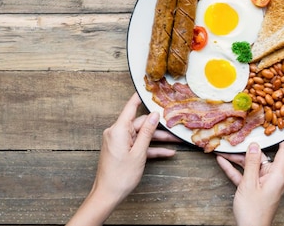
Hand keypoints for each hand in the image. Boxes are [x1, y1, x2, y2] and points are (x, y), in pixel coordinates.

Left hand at [67, 93, 178, 225]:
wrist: (108, 194)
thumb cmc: (120, 175)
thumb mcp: (139, 152)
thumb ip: (147, 132)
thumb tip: (155, 115)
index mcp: (118, 130)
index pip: (130, 107)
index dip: (140, 97)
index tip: (147, 88)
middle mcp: (117, 133)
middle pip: (141, 124)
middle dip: (158, 127)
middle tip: (174, 126)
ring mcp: (119, 142)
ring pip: (142, 135)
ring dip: (158, 139)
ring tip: (175, 141)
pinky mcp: (121, 150)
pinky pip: (138, 145)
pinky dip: (150, 149)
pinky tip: (167, 152)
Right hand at [216, 138, 283, 225]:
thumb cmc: (253, 211)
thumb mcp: (249, 184)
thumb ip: (251, 163)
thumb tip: (253, 146)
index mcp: (277, 174)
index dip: (282, 136)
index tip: (279, 122)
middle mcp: (272, 177)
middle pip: (261, 157)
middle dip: (248, 148)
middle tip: (238, 135)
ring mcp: (263, 183)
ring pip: (250, 166)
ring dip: (237, 159)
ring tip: (224, 148)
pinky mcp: (254, 189)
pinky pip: (244, 176)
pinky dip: (234, 170)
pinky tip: (222, 161)